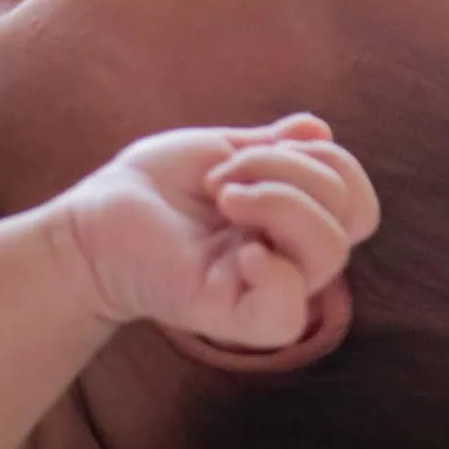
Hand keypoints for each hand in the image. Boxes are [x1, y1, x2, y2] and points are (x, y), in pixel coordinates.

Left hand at [54, 117, 379, 349]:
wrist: (92, 222)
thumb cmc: (152, 188)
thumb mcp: (218, 149)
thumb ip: (275, 146)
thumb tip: (322, 131)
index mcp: (294, 220)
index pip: (356, 202)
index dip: (331, 164)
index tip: (256, 149)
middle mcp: (289, 256)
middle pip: (350, 220)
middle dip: (291, 171)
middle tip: (222, 175)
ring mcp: (263, 287)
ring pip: (329, 254)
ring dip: (279, 201)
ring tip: (222, 196)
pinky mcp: (231, 317)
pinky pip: (288, 314)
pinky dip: (275, 272)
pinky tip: (240, 250)